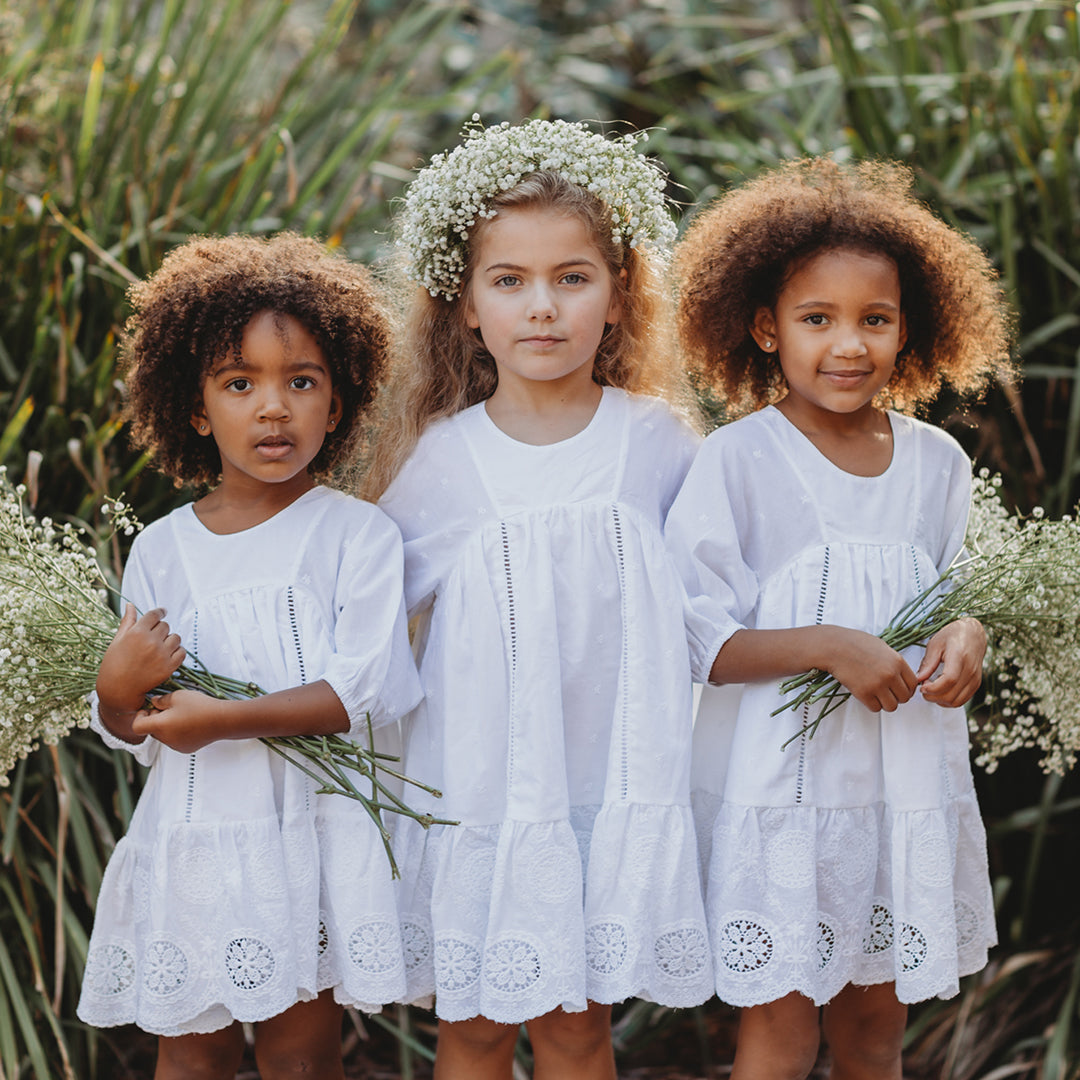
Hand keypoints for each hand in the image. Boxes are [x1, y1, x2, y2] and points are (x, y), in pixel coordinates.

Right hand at [96, 605, 184, 738]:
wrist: (118, 689)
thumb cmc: (114, 664)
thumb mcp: (117, 640)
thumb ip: (128, 622)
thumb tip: (130, 605)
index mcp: (137, 633)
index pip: (155, 615)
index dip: (160, 612)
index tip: (162, 612)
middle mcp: (151, 642)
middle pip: (165, 626)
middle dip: (160, 629)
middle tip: (154, 637)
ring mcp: (161, 654)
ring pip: (176, 637)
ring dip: (170, 640)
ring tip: (161, 646)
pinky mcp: (168, 667)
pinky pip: (182, 652)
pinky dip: (177, 652)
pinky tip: (168, 654)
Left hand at [131, 690, 229, 753]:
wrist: (223, 720)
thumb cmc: (199, 706)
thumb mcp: (178, 696)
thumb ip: (161, 700)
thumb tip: (154, 702)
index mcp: (160, 726)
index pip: (137, 727)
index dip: (140, 716)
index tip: (150, 708)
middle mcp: (165, 739)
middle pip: (151, 730)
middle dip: (155, 719)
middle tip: (169, 708)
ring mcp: (176, 746)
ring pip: (163, 735)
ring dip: (167, 726)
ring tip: (183, 714)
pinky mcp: (186, 748)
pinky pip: (175, 740)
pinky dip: (177, 732)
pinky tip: (191, 723)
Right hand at [823, 626, 918, 712]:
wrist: (834, 646)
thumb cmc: (853, 643)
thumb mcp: (881, 647)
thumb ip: (894, 661)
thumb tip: (901, 675)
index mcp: (897, 661)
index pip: (913, 684)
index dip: (907, 688)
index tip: (900, 689)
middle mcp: (890, 674)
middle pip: (905, 697)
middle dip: (896, 697)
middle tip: (886, 692)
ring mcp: (877, 685)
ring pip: (892, 706)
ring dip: (884, 703)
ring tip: (876, 695)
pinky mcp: (863, 693)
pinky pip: (875, 708)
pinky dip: (871, 704)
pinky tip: (866, 695)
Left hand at [916, 616, 985, 707]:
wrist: (973, 634)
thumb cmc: (952, 636)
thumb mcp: (935, 644)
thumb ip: (928, 663)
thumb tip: (918, 679)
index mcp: (960, 656)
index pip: (949, 680)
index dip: (933, 688)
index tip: (921, 687)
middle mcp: (971, 670)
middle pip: (951, 695)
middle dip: (932, 696)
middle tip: (923, 687)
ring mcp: (975, 679)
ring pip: (956, 702)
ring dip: (939, 700)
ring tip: (930, 688)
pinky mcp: (976, 684)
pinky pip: (961, 700)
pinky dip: (948, 700)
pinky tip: (940, 690)